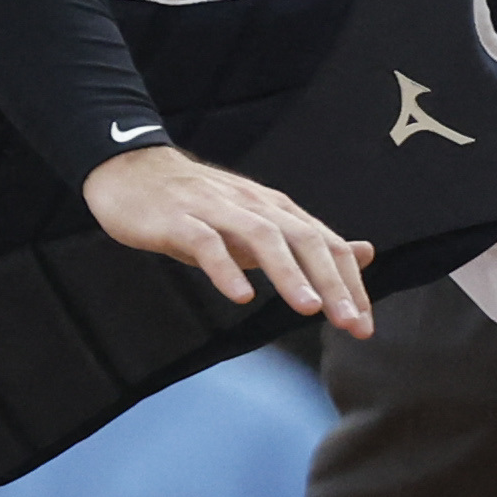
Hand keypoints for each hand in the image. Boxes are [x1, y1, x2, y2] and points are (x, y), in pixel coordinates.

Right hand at [83, 146, 373, 336]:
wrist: (133, 171)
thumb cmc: (200, 207)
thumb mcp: (260, 224)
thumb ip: (308, 243)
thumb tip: (364, 254)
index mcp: (277, 210)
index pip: (327, 244)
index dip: (350, 283)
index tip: (363, 326)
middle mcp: (255, 206)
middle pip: (304, 239)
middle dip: (332, 283)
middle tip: (350, 323)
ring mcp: (217, 210)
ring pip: (263, 238)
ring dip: (289, 274)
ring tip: (308, 309)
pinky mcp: (179, 220)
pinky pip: (206, 243)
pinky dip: (226, 268)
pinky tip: (241, 295)